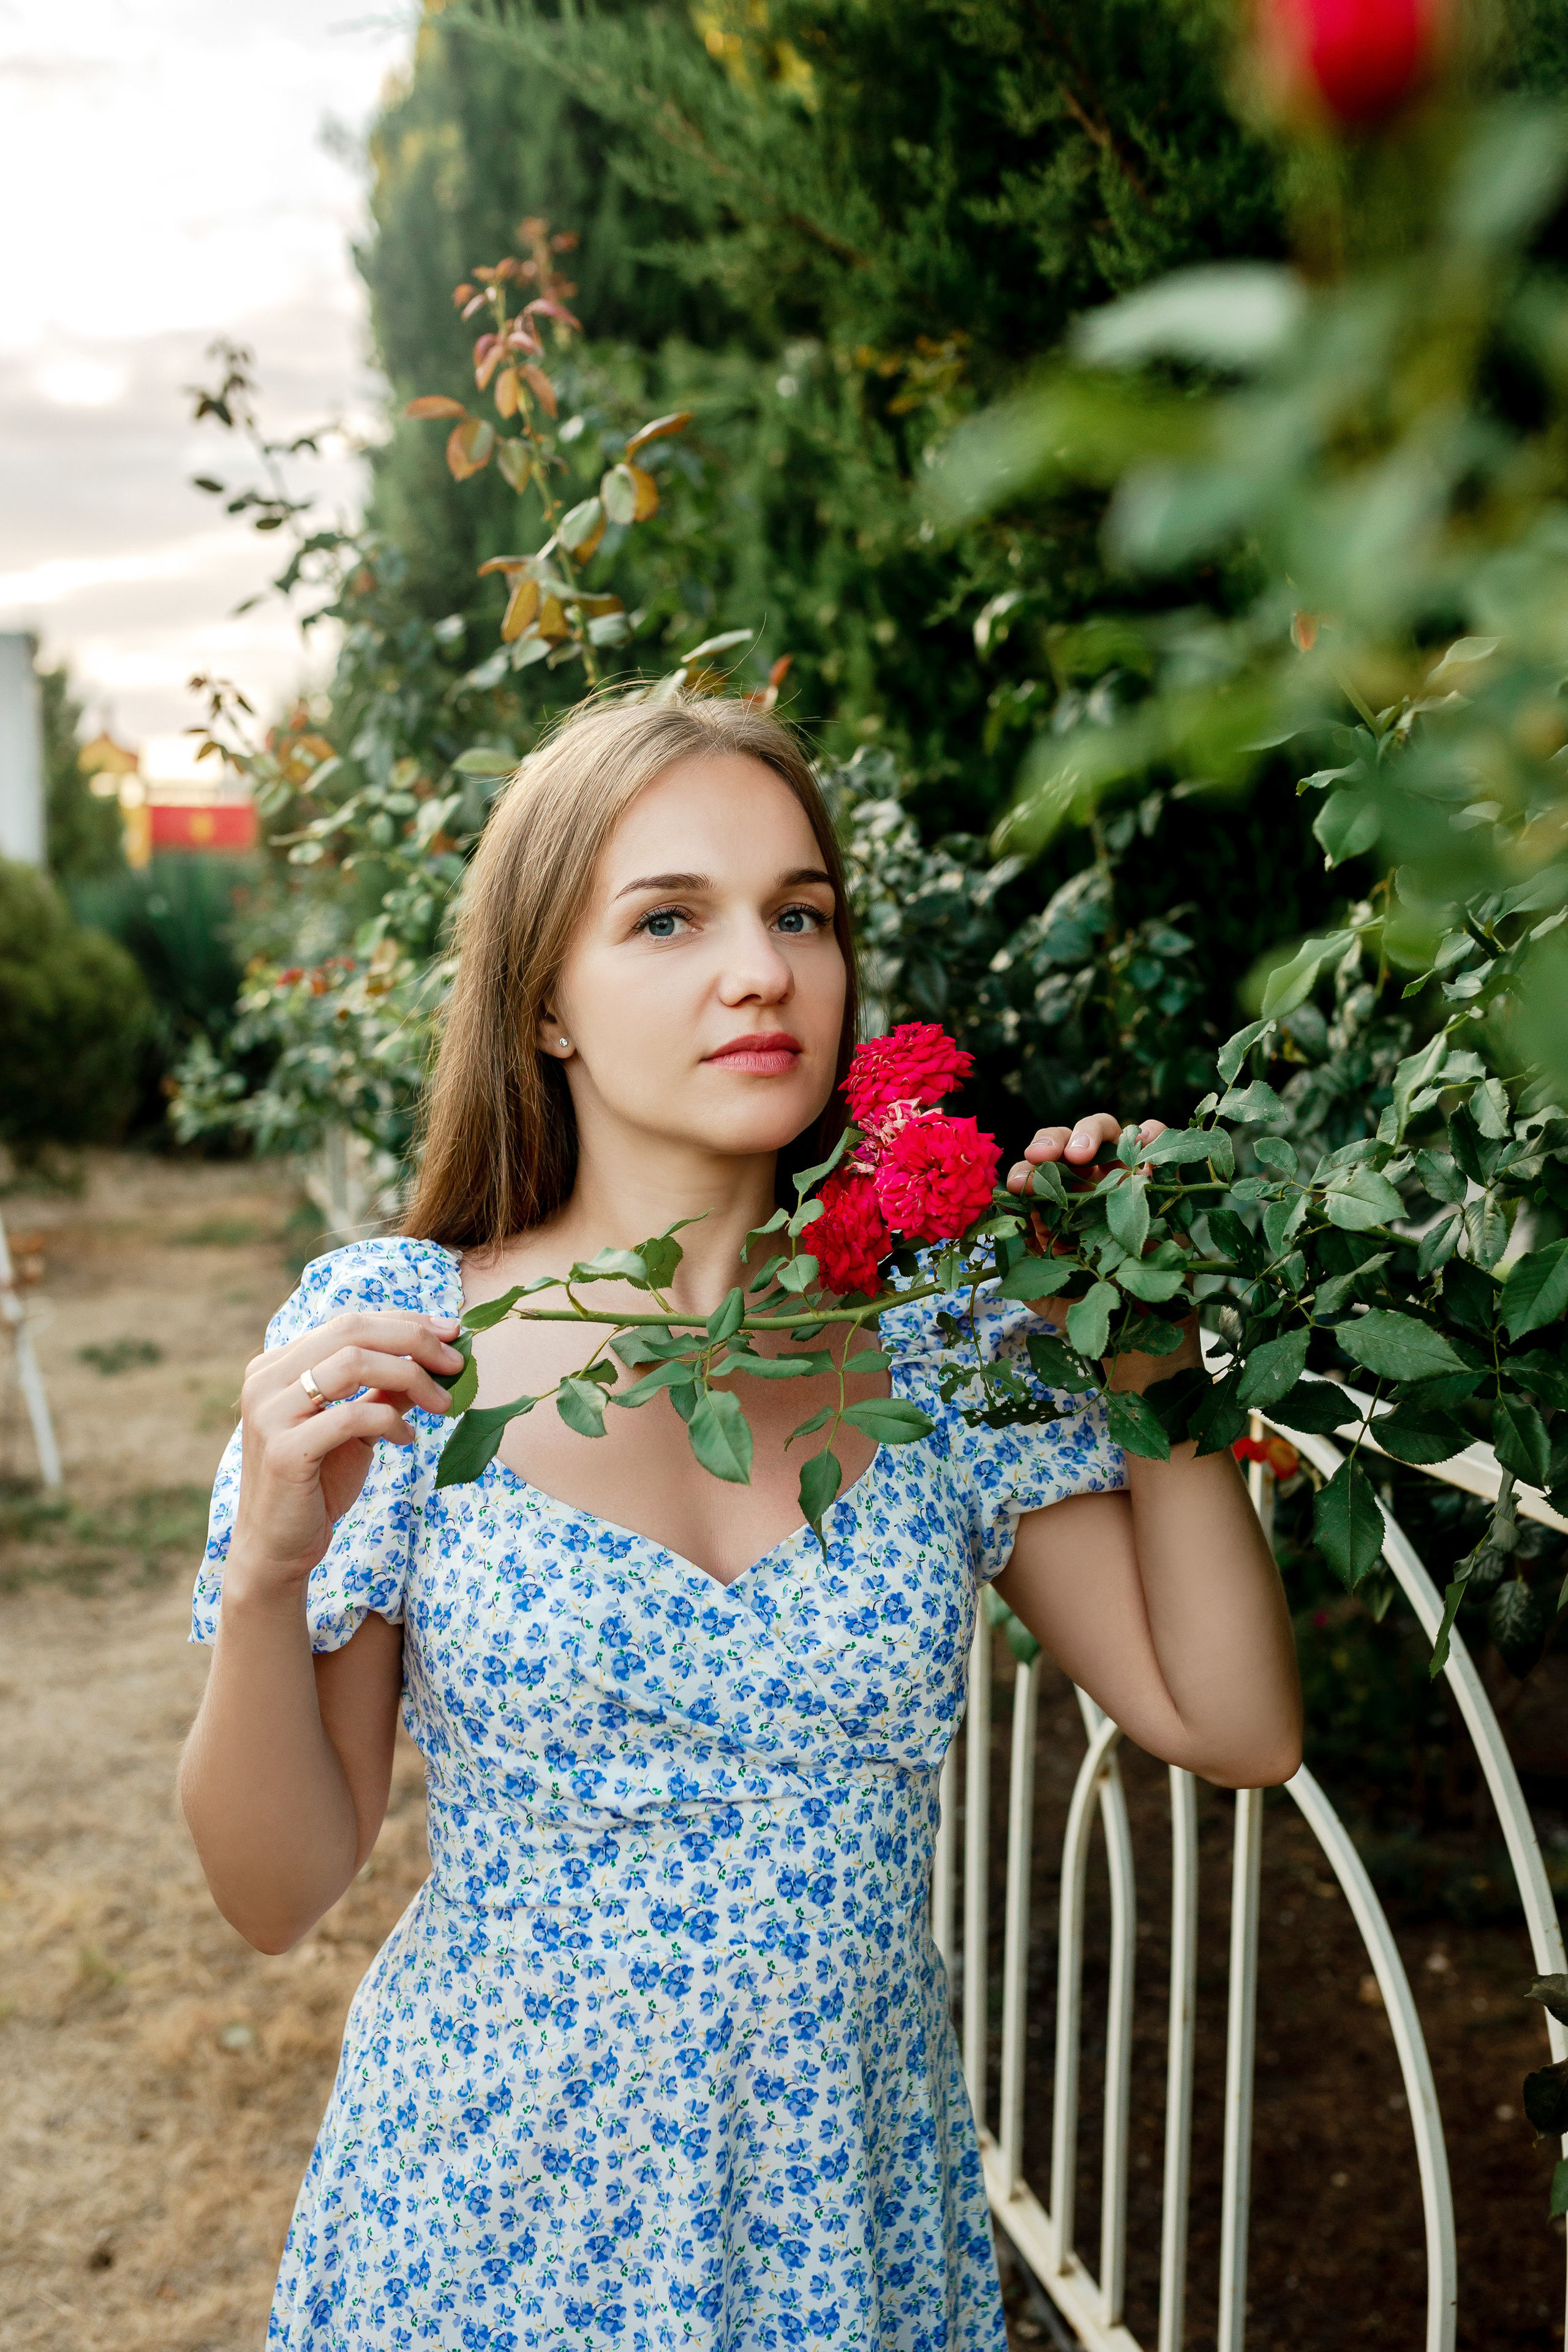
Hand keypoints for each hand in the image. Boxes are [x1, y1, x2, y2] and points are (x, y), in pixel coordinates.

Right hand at [225, 1311, 462, 1600]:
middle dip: (415, 1341)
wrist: (278, 1546)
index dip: (405, 1322)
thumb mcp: (357, 1427)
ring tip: (443, 1403)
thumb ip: (386, 1389)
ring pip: (353, 1364)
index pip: (350, 1323)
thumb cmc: (317, 1482)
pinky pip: (352, 1416)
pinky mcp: (285, 1450)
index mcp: (278, 1364)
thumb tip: (438, 1356)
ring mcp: (270, 1412)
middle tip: (458, 1362)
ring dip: (411, 1377)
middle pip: (352, 1331)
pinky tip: (407, 1440)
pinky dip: (391, 1421)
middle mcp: (266, 1379)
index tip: (452, 1332)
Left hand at [1005, 1110, 1199, 1391]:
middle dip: (1054, 1141)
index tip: (1018, 1185)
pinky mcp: (1162, 1186)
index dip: (1025, 1171)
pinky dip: (1152, 1134)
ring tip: (1082, 1156)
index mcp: (1057, 1204)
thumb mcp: (1046, 1290)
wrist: (1140, 1336)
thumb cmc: (1090, 1308)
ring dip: (1093, 1132)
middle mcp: (1089, 1187)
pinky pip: (1160, 1146)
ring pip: (1112, 1132)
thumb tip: (1008, 1228)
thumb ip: (1025, 1263)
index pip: (1037, 1172)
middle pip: (1070, 1141)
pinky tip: (1141, 1146)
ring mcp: (1126, 1182)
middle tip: (1046, 1158)